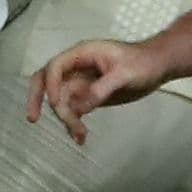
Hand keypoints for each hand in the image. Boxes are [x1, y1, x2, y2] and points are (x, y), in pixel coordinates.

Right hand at [30, 36, 166, 139]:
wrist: (158, 66)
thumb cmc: (143, 62)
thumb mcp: (126, 73)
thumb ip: (103, 88)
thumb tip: (81, 108)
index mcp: (82, 54)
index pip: (56, 67)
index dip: (51, 84)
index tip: (55, 103)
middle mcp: (77, 67)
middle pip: (47, 81)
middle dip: (37, 99)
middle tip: (33, 119)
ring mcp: (81, 82)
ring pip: (62, 100)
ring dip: (66, 118)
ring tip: (80, 135)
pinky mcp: (88, 96)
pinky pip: (74, 110)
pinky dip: (74, 123)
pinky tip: (81, 138)